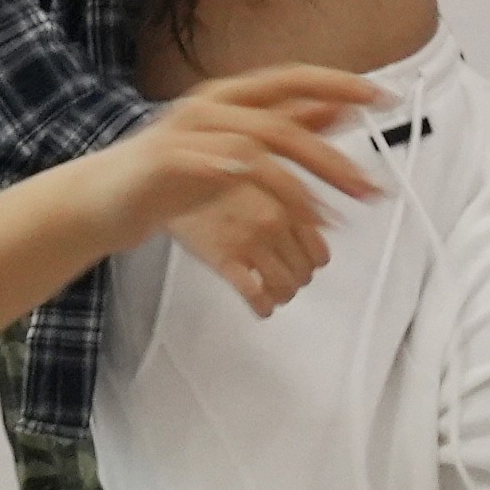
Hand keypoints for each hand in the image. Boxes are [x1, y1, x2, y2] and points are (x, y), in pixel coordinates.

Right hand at [65, 67, 379, 300]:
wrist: (103, 197)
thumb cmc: (173, 174)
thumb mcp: (238, 145)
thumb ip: (288, 122)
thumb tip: (345, 106)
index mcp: (229, 95)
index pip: (292, 77)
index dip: (339, 82)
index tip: (383, 96)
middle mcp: (209, 105)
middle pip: (282, 122)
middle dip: (332, 158)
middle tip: (369, 189)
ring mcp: (185, 131)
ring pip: (256, 148)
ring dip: (301, 186)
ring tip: (331, 220)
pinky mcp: (166, 162)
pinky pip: (213, 167)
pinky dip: (245, 179)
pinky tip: (275, 206)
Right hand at [168, 177, 340, 316]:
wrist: (168, 187)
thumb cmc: (212, 184)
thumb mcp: (259, 181)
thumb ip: (289, 201)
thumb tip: (321, 225)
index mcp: (284, 202)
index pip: (319, 250)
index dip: (312, 263)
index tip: (302, 265)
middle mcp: (272, 222)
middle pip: (304, 273)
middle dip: (295, 280)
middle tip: (281, 278)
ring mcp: (250, 243)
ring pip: (285, 288)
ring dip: (281, 295)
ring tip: (269, 291)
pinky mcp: (225, 261)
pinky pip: (257, 297)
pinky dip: (263, 307)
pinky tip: (259, 306)